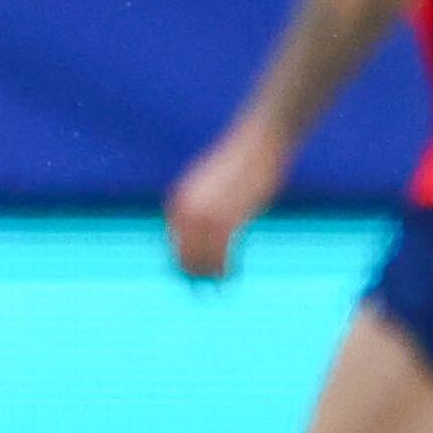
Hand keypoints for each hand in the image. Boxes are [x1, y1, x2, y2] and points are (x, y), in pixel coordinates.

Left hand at [166, 113, 287, 282]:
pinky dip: (224, 270)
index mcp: (178, 203)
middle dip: (194, 275)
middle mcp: (186, 211)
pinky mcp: (227, 218)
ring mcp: (206, 216)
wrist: (258, 143)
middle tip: (207, 288)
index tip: (195, 277)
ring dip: (210, 276)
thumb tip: (204, 230)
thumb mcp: (213, 188)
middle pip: (183, 256)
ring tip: (221, 284)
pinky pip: (220, 255)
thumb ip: (204, 208)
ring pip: (200, 259)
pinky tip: (231, 276)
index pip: (174, 245)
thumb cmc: (241, 166)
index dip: (184, 264)